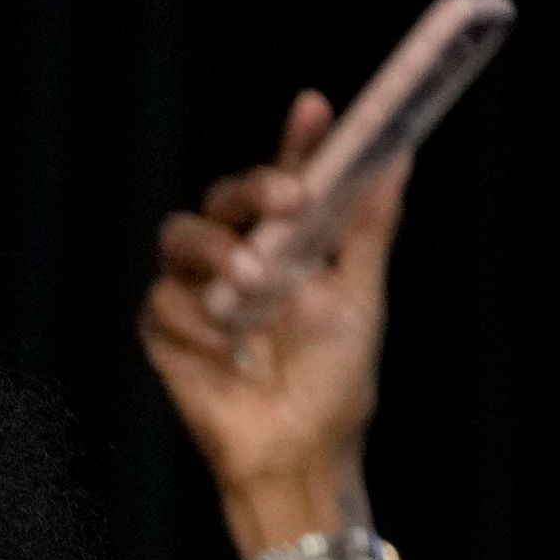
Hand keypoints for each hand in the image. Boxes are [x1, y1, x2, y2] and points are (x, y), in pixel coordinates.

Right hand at [140, 92, 406, 552]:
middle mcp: (239, 259)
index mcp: (288, 245)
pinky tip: (225, 350)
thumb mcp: (360, 298)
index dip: (296, 142)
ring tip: (253, 289)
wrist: (298, 451)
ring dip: (217, 253)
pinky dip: (196, 320)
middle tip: (289, 202)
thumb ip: (368, 228)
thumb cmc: (334, 383)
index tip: (314, 108)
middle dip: (254, 189)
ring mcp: (197, 294)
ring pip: (179, 237)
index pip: (287, 178)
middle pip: (224, 196)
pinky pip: (162, 301)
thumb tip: (397, 158)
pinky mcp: (163, 333)